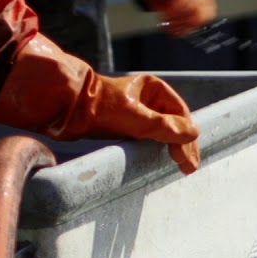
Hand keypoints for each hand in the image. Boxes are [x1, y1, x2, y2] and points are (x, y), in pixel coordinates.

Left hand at [0, 35, 200, 173]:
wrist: (62, 109)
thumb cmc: (97, 107)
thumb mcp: (135, 117)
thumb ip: (165, 127)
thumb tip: (193, 134)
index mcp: (154, 89)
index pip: (181, 114)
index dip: (187, 137)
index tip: (188, 158)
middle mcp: (148, 99)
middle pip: (175, 124)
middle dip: (183, 146)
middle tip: (189, 168)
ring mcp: (137, 113)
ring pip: (163, 133)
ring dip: (173, 149)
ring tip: (181, 168)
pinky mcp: (125, 126)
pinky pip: (149, 138)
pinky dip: (158, 149)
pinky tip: (161, 161)